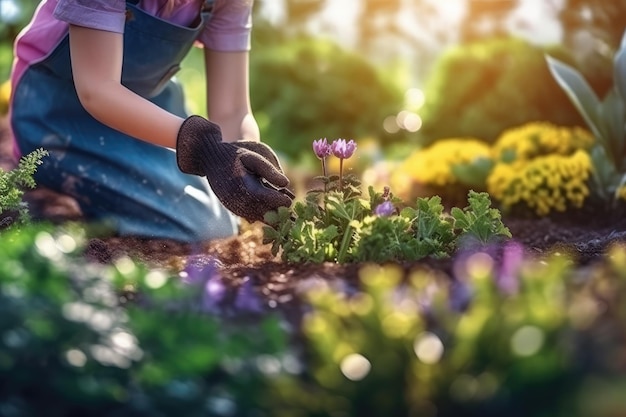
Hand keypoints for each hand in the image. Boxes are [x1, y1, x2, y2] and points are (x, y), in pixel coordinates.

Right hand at [176, 116, 292, 221]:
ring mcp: (233, 205)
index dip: (280, 201)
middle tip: (291, 212)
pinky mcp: (233, 208)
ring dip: (272, 216)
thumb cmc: (235, 152)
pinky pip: (251, 216)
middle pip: (263, 212)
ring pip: (257, 217)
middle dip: (278, 212)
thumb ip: (270, 169)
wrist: (210, 157)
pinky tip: (273, 212)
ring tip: (286, 214)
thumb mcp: (254, 153)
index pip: (266, 198)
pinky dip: (263, 215)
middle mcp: (236, 199)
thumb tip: (286, 184)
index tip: (290, 199)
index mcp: (242, 185)